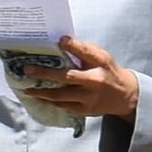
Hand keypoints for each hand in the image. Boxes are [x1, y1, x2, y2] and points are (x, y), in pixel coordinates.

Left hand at [12, 36, 138, 121]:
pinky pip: (63, 105)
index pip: (86, 52)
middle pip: (67, 77)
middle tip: (27, 69)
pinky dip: (50, 101)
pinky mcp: (85, 110)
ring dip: (41, 92)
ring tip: (27, 88)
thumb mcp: (102, 57)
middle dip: (45, 73)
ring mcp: (90, 98)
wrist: (125, 96)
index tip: (60, 40)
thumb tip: (61, 42)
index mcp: (101, 64)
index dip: (73, 45)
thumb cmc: (108, 71)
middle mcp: (95, 81)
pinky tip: (39, 96)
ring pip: (61, 95)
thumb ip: (84, 50)